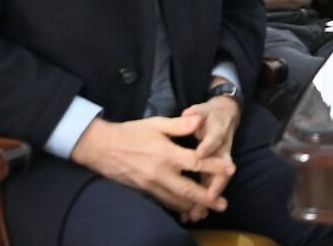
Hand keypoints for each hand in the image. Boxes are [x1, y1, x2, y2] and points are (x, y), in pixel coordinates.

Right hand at [70, 113, 232, 217]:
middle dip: (206, 198)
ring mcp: (150, 184)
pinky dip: (174, 207)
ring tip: (206, 212)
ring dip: (191, 207)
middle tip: (222, 205)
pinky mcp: (143, 190)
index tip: (231, 169)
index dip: (214, 166)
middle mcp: (160, 172)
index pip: (196, 161)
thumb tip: (199, 120)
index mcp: (166, 153)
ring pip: (174, 201)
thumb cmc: (131, 132)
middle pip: (187, 189)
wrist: (102, 147)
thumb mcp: (156, 123)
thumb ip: (179, 125)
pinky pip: (162, 202)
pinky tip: (184, 210)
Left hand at [178, 95, 240, 220]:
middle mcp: (222, 149)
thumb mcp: (203, 109)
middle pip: (221, 169)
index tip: (200, 154)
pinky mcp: (214, 170)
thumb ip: (196, 113)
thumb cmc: (210, 114)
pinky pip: (210, 187)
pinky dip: (203, 201)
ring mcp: (220, 162)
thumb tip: (190, 113)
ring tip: (197, 214)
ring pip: (217, 182)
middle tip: (206, 198)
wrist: (226, 115)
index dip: (208, 145)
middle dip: (214, 185)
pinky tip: (191, 214)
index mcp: (218, 131)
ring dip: (208, 199)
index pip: (215, 138)